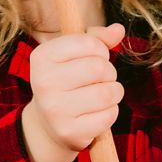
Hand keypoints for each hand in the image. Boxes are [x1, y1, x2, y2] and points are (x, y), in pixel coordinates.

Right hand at [21, 25, 124, 161]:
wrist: (49, 124)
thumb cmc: (68, 80)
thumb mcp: (75, 54)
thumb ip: (97, 38)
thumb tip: (118, 29)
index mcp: (42, 56)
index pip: (89, 43)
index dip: (101, 50)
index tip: (94, 58)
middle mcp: (43, 82)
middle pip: (100, 68)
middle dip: (109, 72)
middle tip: (101, 79)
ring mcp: (54, 109)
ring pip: (108, 93)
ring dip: (114, 92)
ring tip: (102, 94)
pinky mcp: (69, 131)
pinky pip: (108, 116)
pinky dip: (111, 112)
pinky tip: (97, 112)